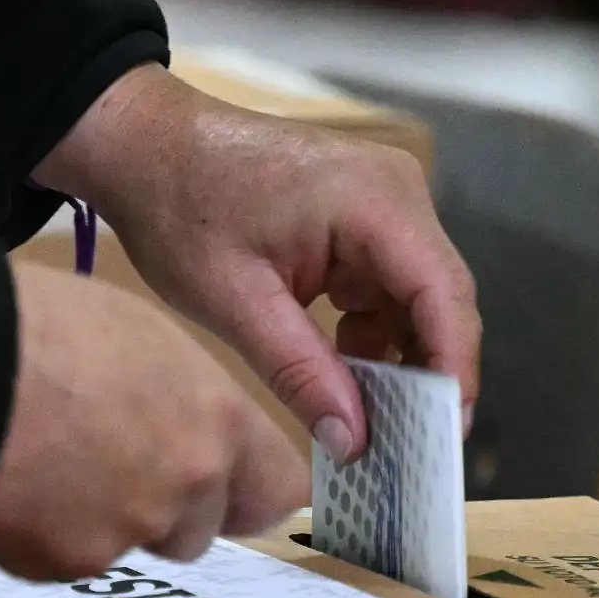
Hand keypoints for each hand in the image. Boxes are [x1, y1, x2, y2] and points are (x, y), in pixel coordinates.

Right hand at [0, 261, 308, 580]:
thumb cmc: (37, 327)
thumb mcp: (136, 334)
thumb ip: (178, 395)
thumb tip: (175, 417)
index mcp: (213, 418)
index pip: (278, 489)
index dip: (248, 489)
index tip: (228, 484)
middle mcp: (183, 487)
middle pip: (199, 528)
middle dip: (165, 510)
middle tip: (110, 464)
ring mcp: (125, 533)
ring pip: (128, 545)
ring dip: (101, 522)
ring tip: (46, 464)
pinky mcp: (63, 564)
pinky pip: (64, 559)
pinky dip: (42, 534)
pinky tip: (10, 484)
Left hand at [34, 64, 480, 462]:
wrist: (145, 149)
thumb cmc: (180, 209)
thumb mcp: (236, 302)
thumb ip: (301, 372)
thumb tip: (354, 441)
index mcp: (376, 201)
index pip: (444, 294)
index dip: (453, 369)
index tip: (445, 435)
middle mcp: (396, 194)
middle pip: (437, 298)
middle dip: (425, 374)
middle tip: (408, 448)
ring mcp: (380, 204)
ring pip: (411, 299)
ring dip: (394, 360)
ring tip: (370, 427)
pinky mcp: (358, 221)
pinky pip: (382, 288)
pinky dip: (367, 337)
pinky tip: (341, 382)